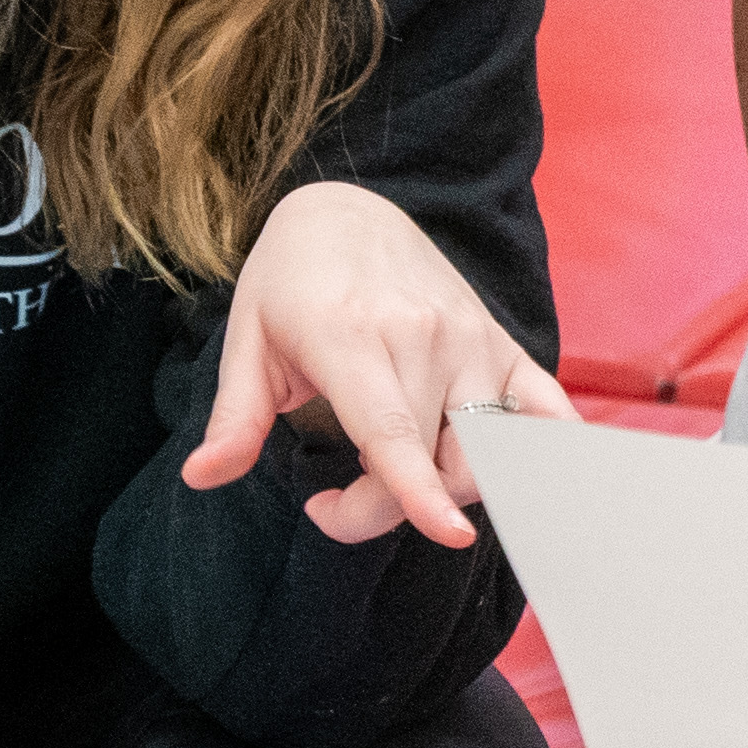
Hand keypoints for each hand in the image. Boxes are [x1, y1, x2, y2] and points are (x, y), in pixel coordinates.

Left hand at [185, 180, 566, 550]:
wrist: (346, 211)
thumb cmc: (288, 282)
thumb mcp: (246, 342)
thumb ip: (235, 419)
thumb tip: (201, 477)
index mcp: (352, 338)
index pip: (395, 430)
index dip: (417, 490)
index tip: (447, 536)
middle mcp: (424, 336)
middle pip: (431, 460)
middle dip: (383, 507)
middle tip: (334, 501)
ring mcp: (472, 339)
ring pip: (487, 450)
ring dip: (446, 486)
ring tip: (392, 465)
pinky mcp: (503, 342)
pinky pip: (546, 409)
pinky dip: (544, 449)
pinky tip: (510, 473)